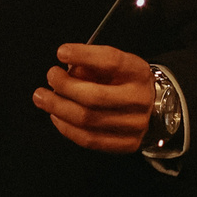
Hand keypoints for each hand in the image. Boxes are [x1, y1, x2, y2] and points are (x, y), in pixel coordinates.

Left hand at [34, 43, 155, 153]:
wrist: (153, 107)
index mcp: (138, 72)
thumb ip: (92, 64)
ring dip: (58, 108)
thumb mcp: (114, 65)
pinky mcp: (127, 144)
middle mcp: (140, 99)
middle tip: (50, 77)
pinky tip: (56, 116)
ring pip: (88, 120)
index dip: (84, 55)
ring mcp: (136, 125)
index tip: (61, 53)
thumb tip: (67, 72)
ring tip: (43, 98)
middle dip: (64, 87)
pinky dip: (66, 128)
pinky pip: (89, 139)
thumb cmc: (124, 81)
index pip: (111, 61)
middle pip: (95, 96)